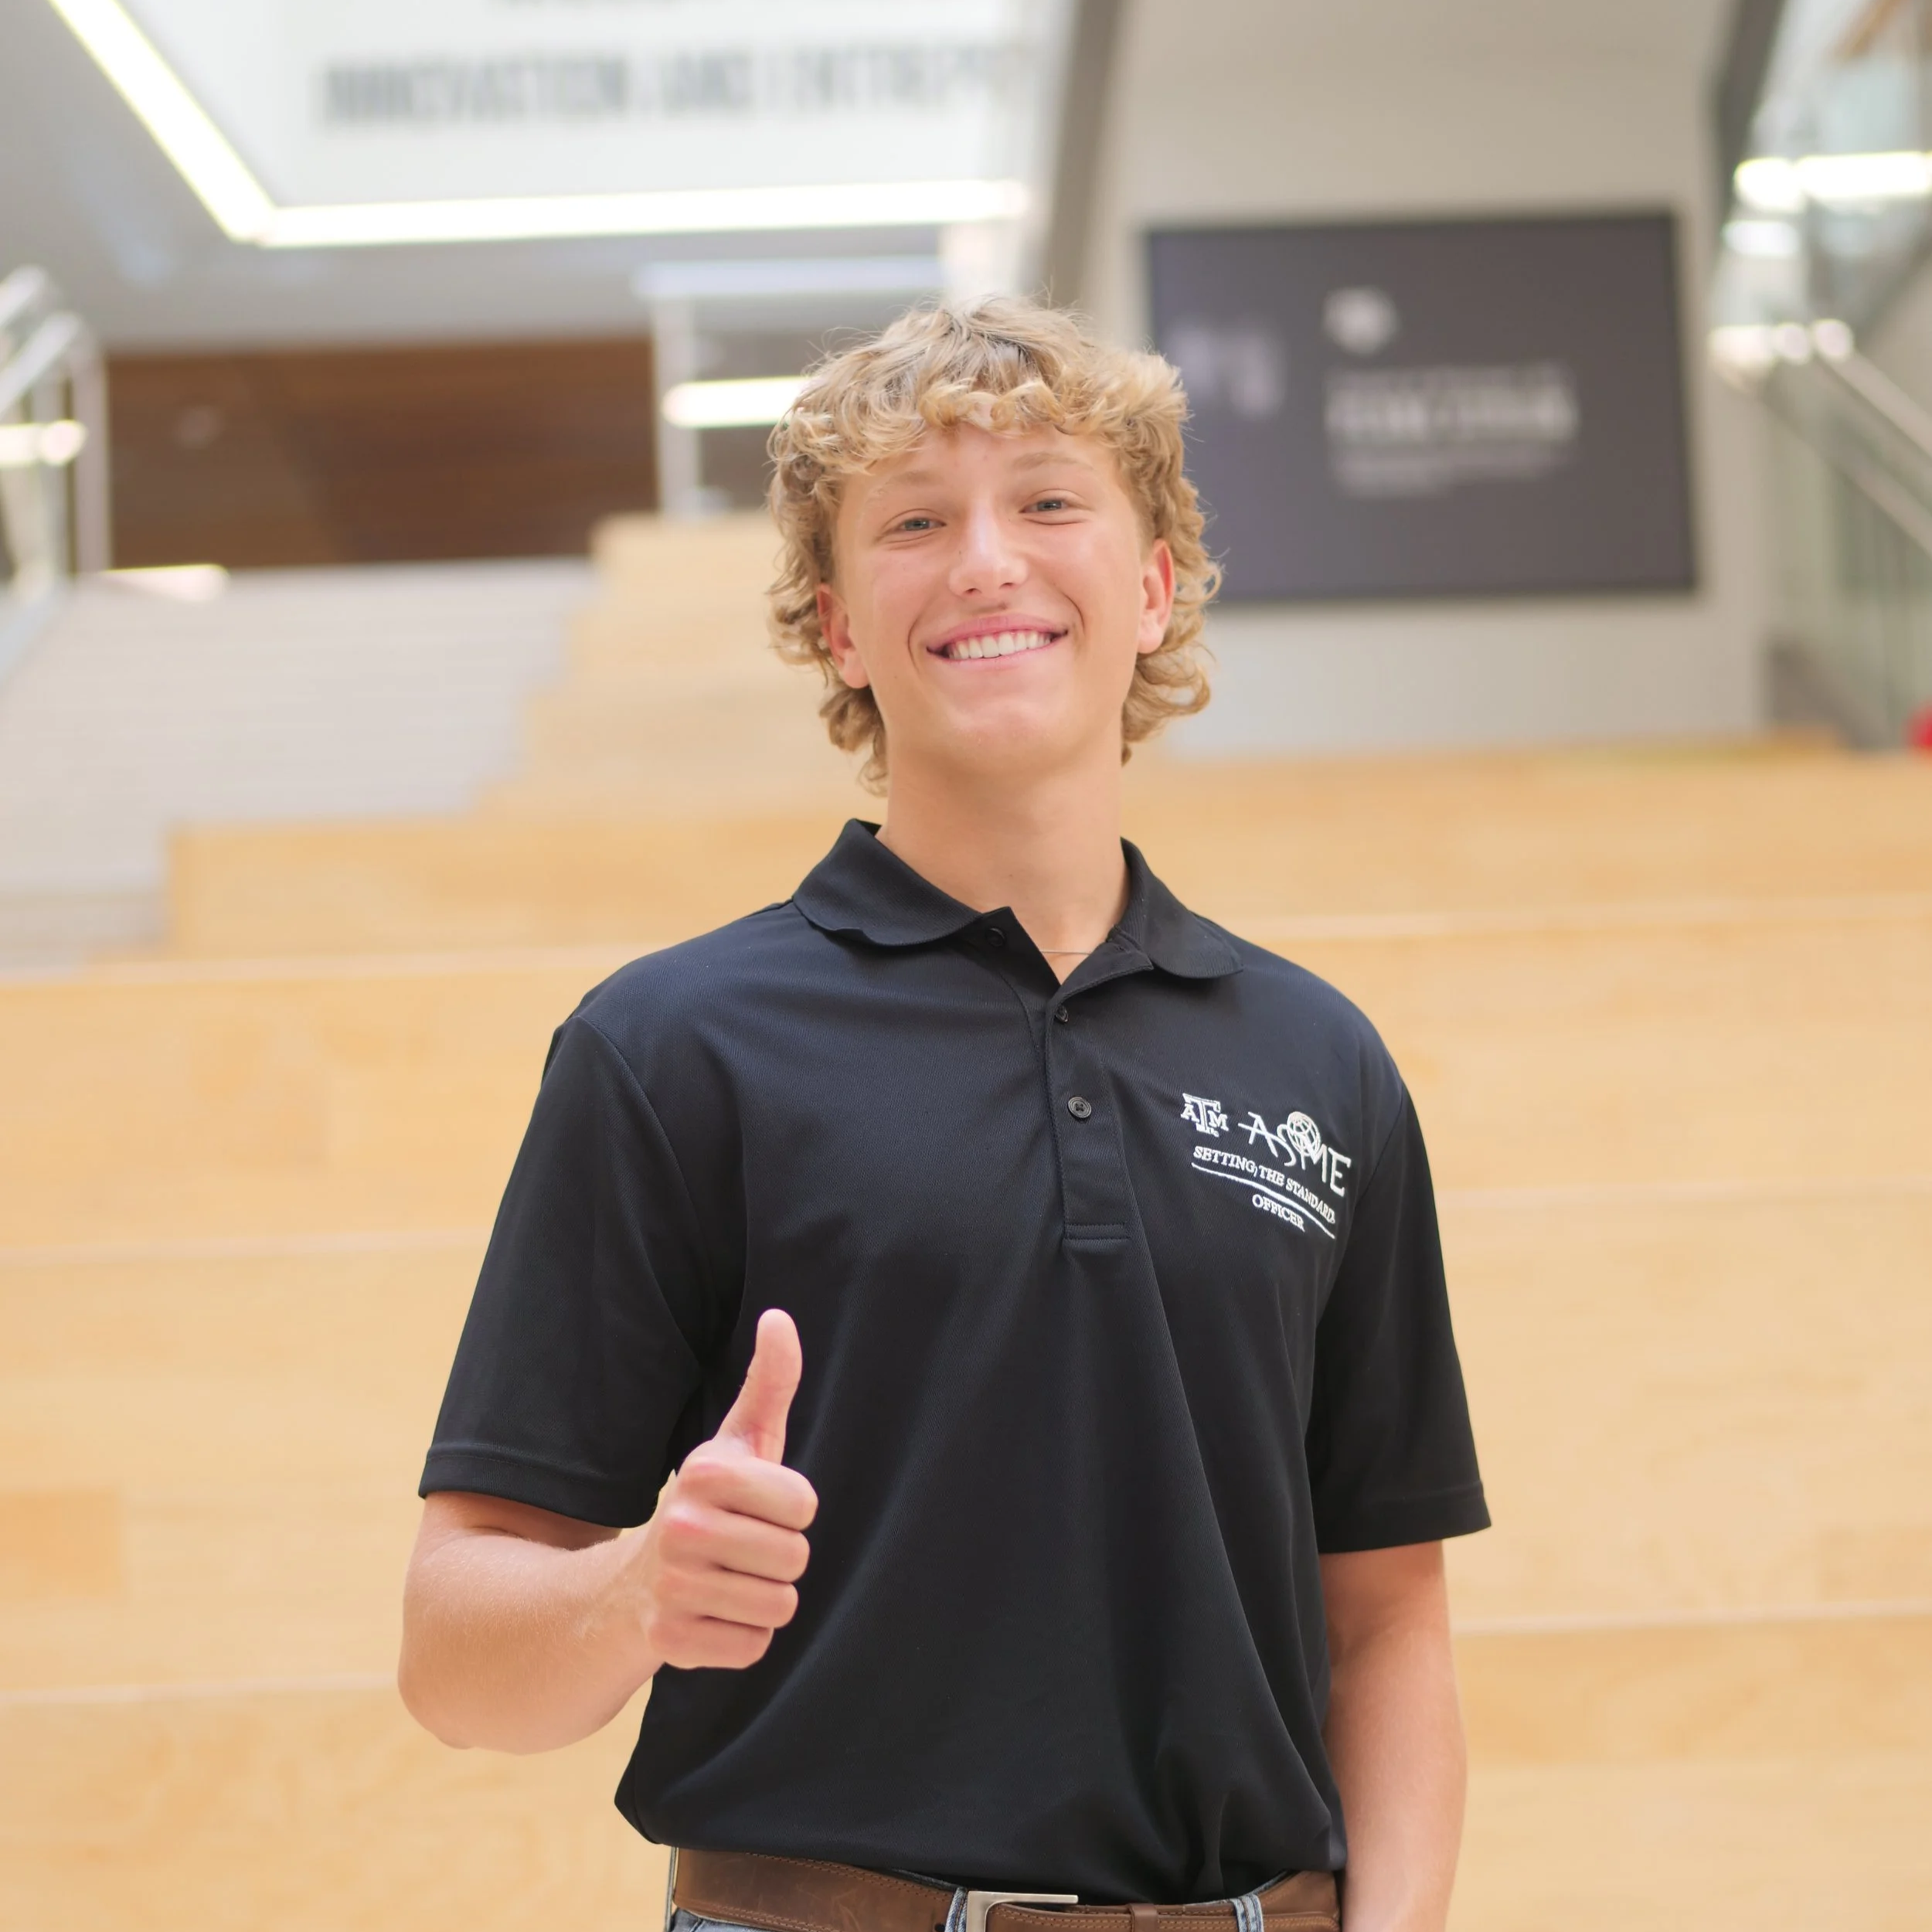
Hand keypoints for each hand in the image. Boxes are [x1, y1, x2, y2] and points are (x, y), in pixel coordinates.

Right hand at [628, 1309, 817, 1670]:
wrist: (628, 1588)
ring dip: (762, 1601)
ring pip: (779, 1606)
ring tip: (728, 1583)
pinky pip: (753, 1647)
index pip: (804, 1505)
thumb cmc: (707, 1507)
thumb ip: (768, 1384)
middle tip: (741, 1552)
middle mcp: (681, 1525)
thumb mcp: (738, 1444)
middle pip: (795, 1558)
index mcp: (704, 1472)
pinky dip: (741, 1639)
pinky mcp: (669, 1640)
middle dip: (779, 1560)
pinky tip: (712, 1618)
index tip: (757, 1510)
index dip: (791, 1512)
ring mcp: (671, 1585)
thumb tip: (779, 1318)